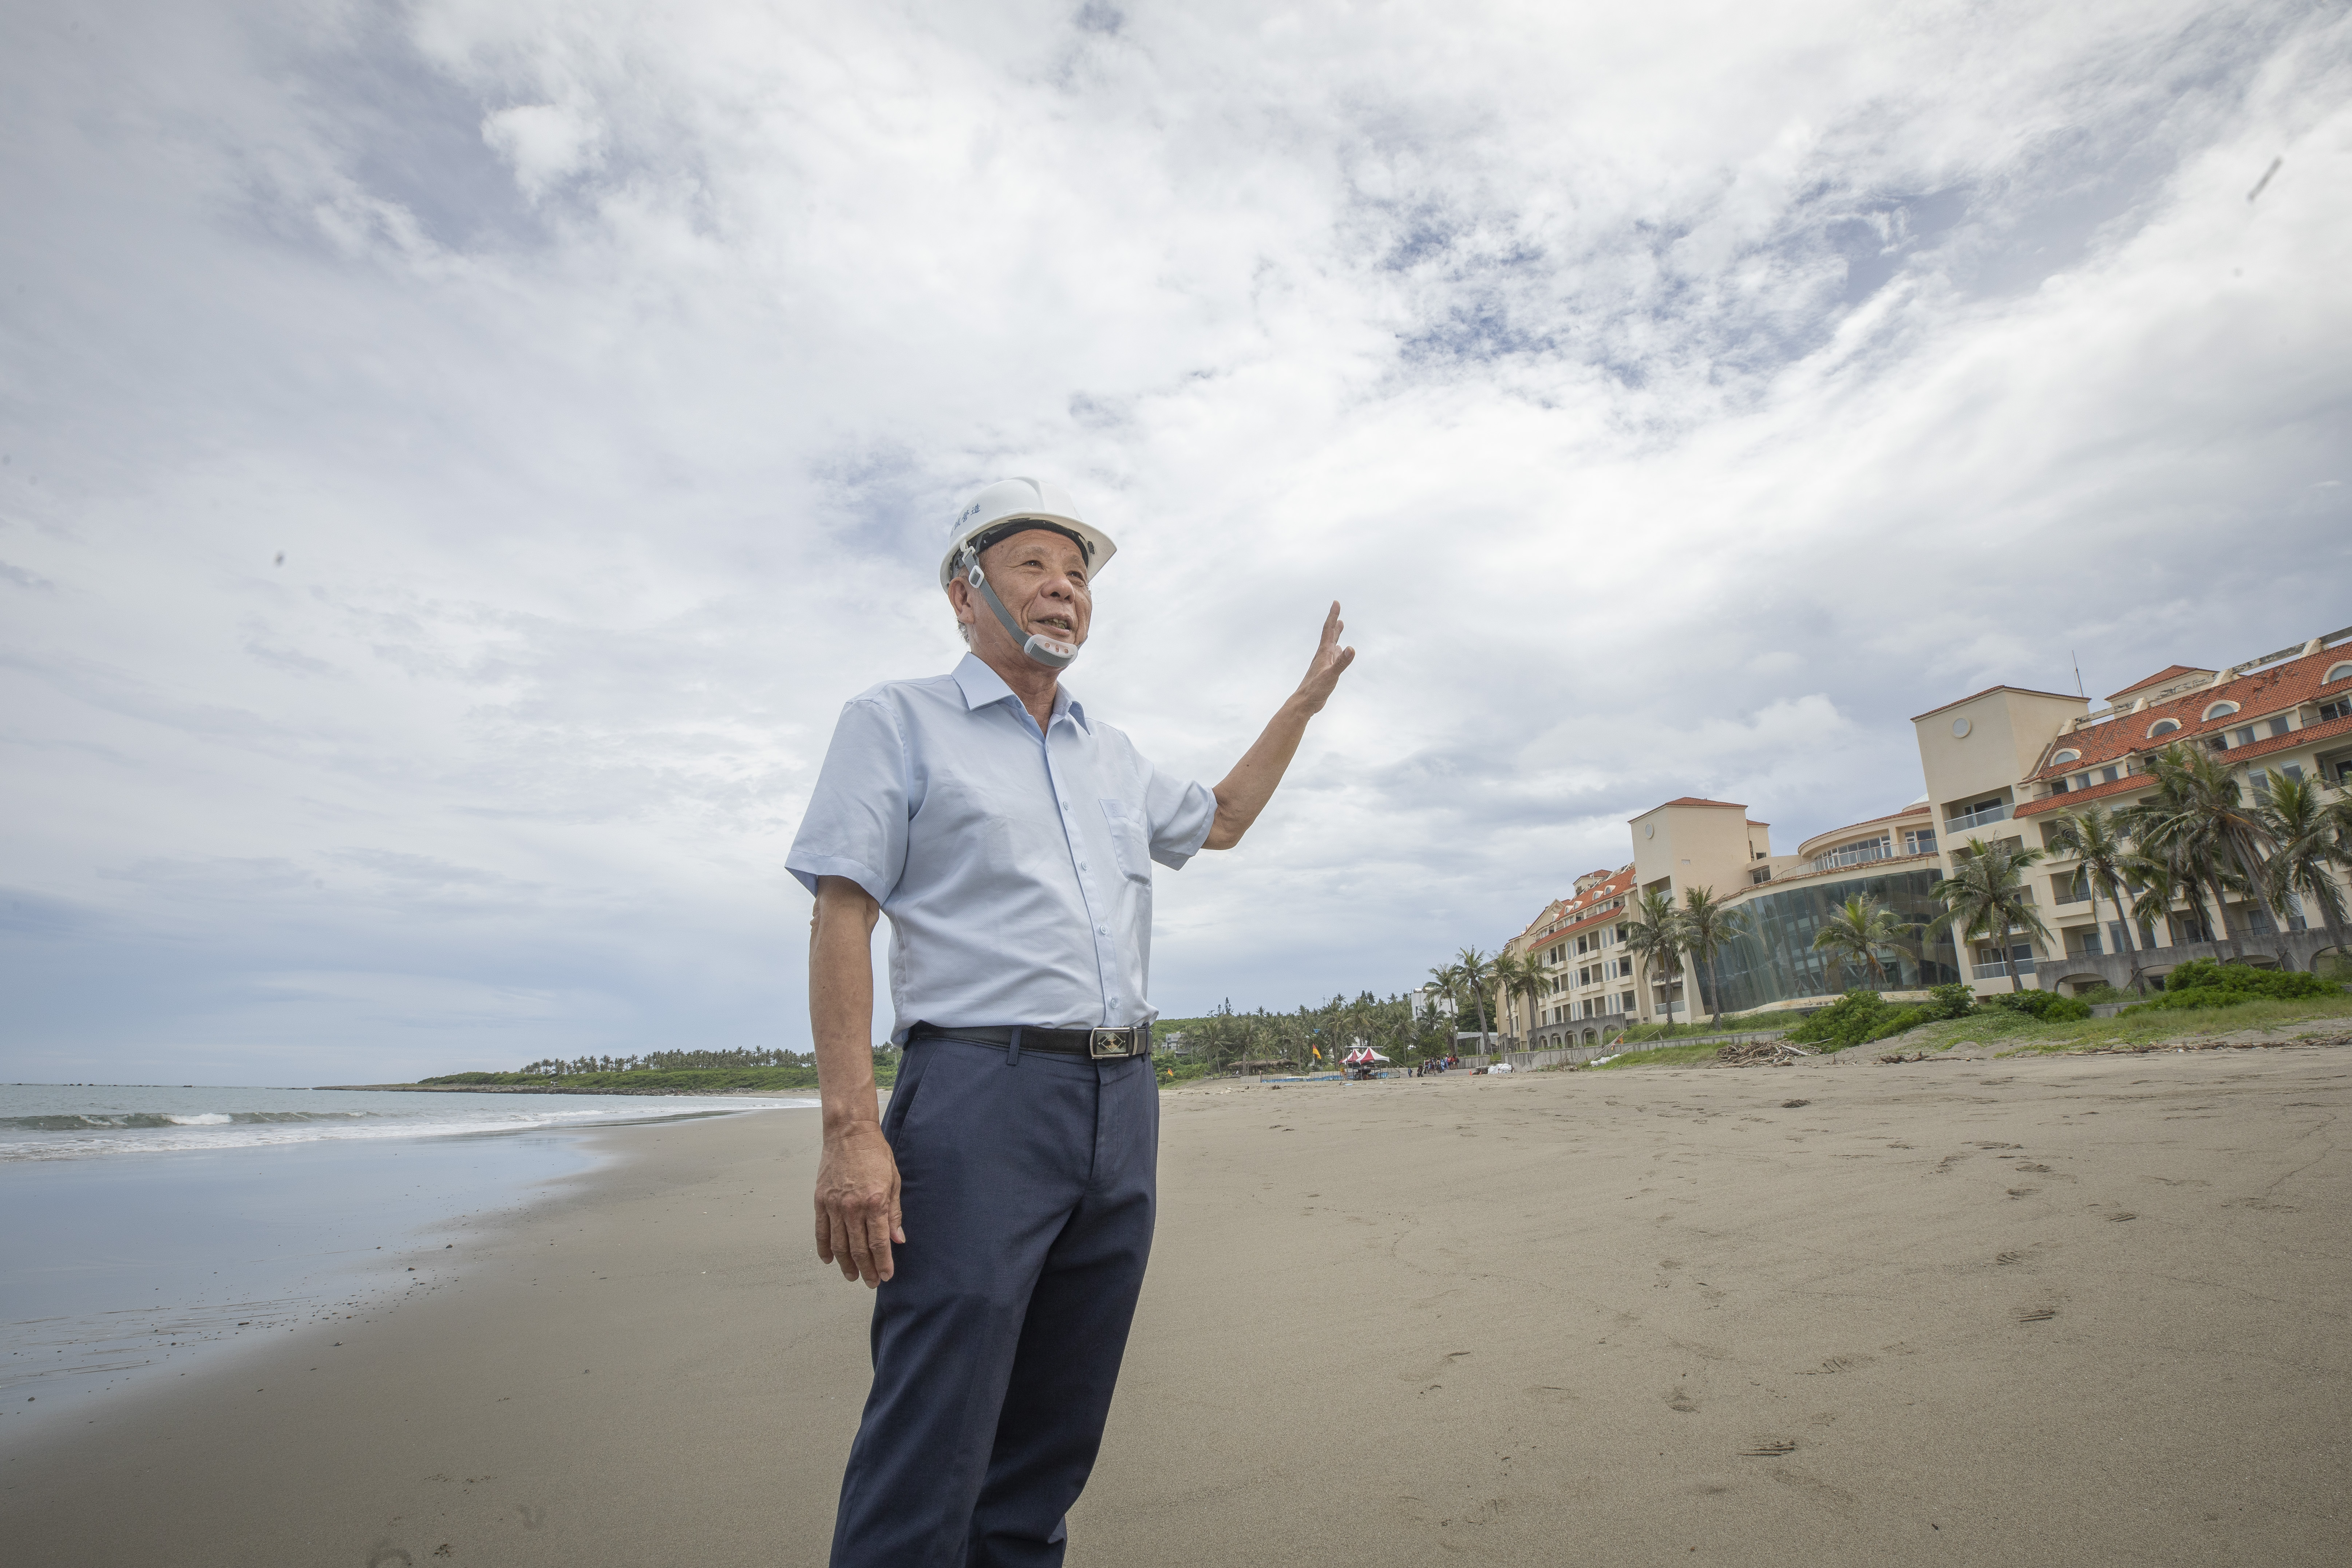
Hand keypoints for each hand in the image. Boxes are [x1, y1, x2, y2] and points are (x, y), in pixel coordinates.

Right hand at [814, 1122, 903, 1286]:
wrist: (849, 1132)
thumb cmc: (875, 1153)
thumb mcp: (894, 1180)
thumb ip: (894, 1212)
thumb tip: (898, 1239)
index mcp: (875, 1201)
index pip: (879, 1242)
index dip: (882, 1262)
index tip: (885, 1276)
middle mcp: (852, 1207)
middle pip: (858, 1248)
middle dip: (866, 1268)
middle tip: (870, 1282)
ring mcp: (834, 1204)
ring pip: (838, 1244)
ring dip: (845, 1264)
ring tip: (852, 1276)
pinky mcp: (820, 1200)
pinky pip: (821, 1230)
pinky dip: (824, 1247)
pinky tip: (829, 1260)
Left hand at [1292, 601, 1355, 714]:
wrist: (1304, 704)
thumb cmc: (1315, 690)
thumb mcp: (1331, 676)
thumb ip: (1341, 663)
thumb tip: (1350, 648)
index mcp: (1323, 653)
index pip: (1328, 630)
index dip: (1333, 616)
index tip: (1336, 602)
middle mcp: (1322, 656)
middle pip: (1329, 635)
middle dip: (1334, 621)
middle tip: (1337, 610)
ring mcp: (1323, 663)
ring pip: (1331, 645)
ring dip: (1336, 635)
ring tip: (1340, 627)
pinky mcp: (1324, 672)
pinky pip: (1332, 657)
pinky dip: (1337, 650)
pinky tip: (1338, 651)